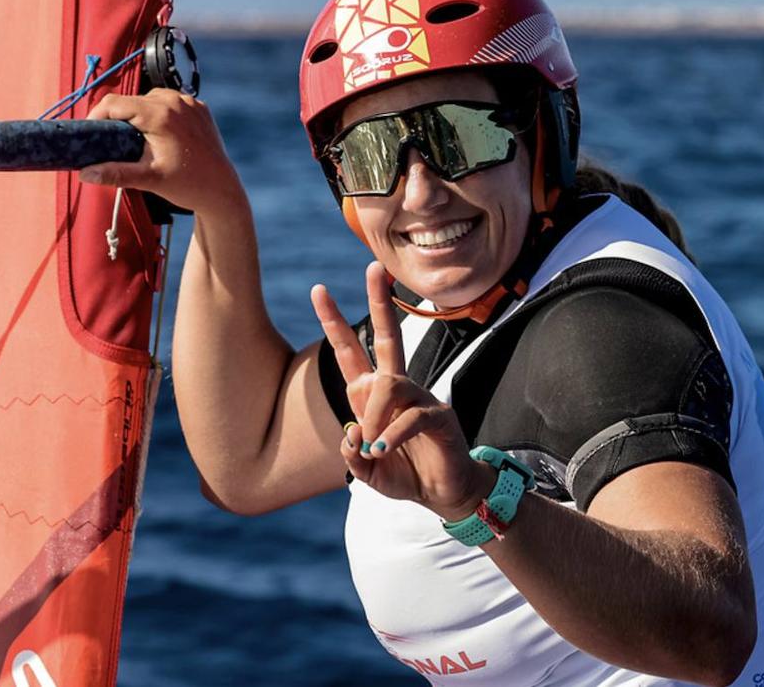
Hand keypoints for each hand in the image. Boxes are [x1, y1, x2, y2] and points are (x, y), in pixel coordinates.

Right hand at [79, 88, 242, 215]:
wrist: (222, 191)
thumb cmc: (187, 186)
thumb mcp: (148, 179)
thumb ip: (114, 173)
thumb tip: (84, 174)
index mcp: (160, 114)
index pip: (115, 103)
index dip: (97, 115)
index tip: (90, 132)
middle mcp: (176, 101)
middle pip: (132, 101)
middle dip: (118, 118)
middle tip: (111, 141)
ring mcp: (190, 102)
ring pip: (150, 99)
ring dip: (139, 114)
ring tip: (136, 139)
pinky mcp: (199, 107)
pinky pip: (170, 103)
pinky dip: (160, 114)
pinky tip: (159, 134)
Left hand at [311, 262, 494, 520]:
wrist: (444, 495)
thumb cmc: (405, 475)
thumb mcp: (367, 471)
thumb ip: (352, 454)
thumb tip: (352, 432)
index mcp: (373, 395)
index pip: (350, 352)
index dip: (334, 322)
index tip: (318, 290)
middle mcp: (397, 388)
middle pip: (386, 336)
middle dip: (378, 302)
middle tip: (373, 267)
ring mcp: (420, 398)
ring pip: (390, 385)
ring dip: (375, 415)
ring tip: (373, 447)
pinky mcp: (439, 415)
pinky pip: (411, 416)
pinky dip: (393, 434)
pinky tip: (384, 450)